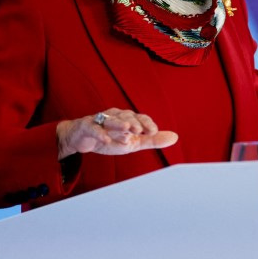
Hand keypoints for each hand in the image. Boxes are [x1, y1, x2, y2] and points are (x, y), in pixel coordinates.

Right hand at [56, 108, 177, 159]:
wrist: (82, 139)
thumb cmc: (110, 138)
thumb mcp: (133, 142)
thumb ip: (152, 140)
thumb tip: (175, 137)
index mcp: (128, 118)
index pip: (140, 118)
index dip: (147, 123)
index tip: (153, 131)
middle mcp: (115, 116)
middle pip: (126, 116)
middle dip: (133, 123)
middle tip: (139, 131)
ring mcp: (100, 120)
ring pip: (110, 119)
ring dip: (119, 124)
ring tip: (127, 130)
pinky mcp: (86, 127)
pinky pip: (93, 128)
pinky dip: (100, 133)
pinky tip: (106, 140)